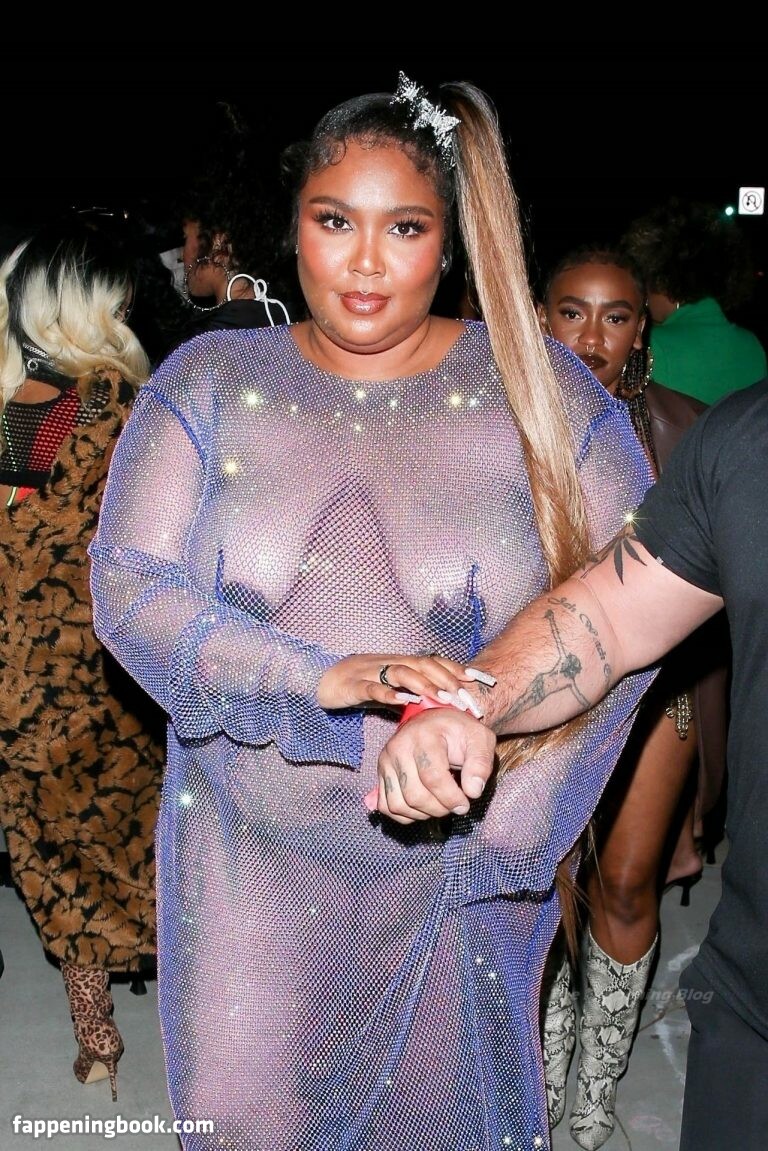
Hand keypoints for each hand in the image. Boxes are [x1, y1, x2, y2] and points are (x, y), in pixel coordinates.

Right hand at [317, 653, 478, 711]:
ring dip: (423, 684)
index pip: (435, 661)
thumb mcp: (392, 688)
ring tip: (441, 698)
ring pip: (402, 672)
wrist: (322, 678)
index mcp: (402, 663)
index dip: (457, 668)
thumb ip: (415, 694)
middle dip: (447, 679)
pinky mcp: (354, 685)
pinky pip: (373, 688)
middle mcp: (391, 664)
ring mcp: (372, 672)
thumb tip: (444, 708)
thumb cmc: (361, 684)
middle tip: (465, 696)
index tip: (481, 679)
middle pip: (423, 664)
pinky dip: (388, 693)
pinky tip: (401, 701)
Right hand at [364, 708, 496, 823]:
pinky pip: (386, 807)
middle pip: (414, 795)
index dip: (450, 798)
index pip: (432, 777)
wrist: (435, 723)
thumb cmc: (459, 732)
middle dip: (439, 808)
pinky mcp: (380, 774)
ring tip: (440, 804)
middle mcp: (398, 748)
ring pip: (399, 805)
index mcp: (424, 736)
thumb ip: (480, 763)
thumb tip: (473, 791)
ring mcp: (386, 762)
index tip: (465, 804)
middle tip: (454, 805)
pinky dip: (406, 815)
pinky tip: (423, 807)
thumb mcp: (480, 739)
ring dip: (423, 814)